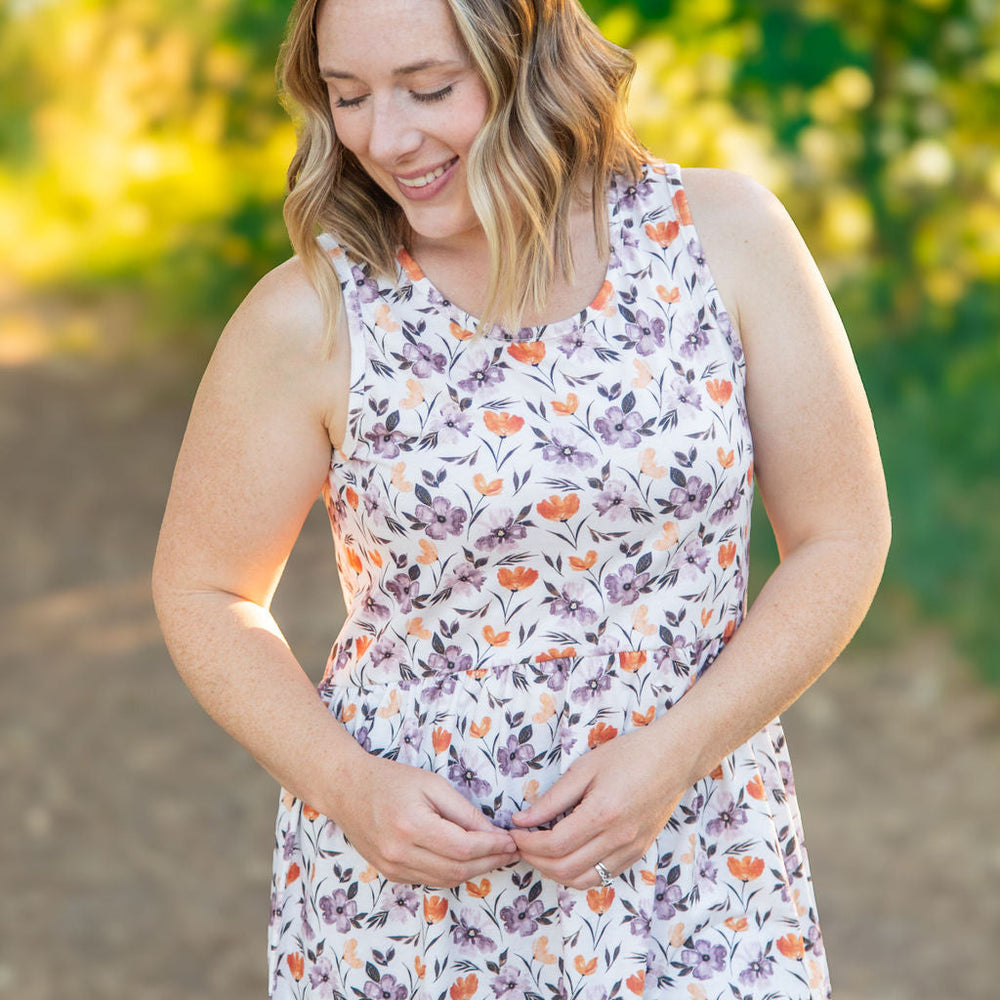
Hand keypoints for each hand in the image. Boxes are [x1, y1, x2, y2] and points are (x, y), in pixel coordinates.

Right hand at [330, 754, 518, 886]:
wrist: (346, 790)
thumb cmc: (391, 779)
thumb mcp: (432, 784)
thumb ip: (462, 811)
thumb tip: (491, 833)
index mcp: (412, 826)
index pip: (464, 848)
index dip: (492, 847)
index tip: (510, 841)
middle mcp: (400, 853)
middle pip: (457, 870)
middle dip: (489, 862)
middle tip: (508, 851)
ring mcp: (393, 867)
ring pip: (444, 880)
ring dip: (473, 871)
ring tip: (493, 856)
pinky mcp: (390, 873)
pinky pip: (429, 879)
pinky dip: (451, 873)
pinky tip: (466, 860)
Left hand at [508, 725, 686, 888]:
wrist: (673, 759)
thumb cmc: (628, 755)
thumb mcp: (585, 768)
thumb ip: (553, 798)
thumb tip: (522, 819)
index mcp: (602, 813)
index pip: (554, 844)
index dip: (528, 843)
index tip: (514, 832)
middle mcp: (618, 838)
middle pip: (565, 868)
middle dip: (535, 860)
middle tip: (521, 844)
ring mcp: (631, 849)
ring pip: (584, 880)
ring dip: (555, 872)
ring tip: (540, 853)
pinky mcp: (638, 853)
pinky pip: (603, 876)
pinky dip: (579, 874)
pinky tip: (567, 856)